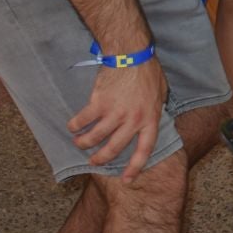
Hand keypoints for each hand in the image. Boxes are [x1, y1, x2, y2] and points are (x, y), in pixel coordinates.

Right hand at [68, 58, 166, 177]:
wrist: (131, 53)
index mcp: (150, 119)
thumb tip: (149, 123)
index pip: (144, 150)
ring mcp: (114, 113)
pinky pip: (82, 120)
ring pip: (95, 137)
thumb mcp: (160, 94)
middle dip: (101, 158)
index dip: (135, 167)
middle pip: (114, 149)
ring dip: (84, 143)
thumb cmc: (148, 71)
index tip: (127, 179)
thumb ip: (154, 111)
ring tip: (79, 142)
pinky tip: (72, 126)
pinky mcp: (98, 103)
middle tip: (93, 161)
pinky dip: (75, 125)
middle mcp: (132, 120)